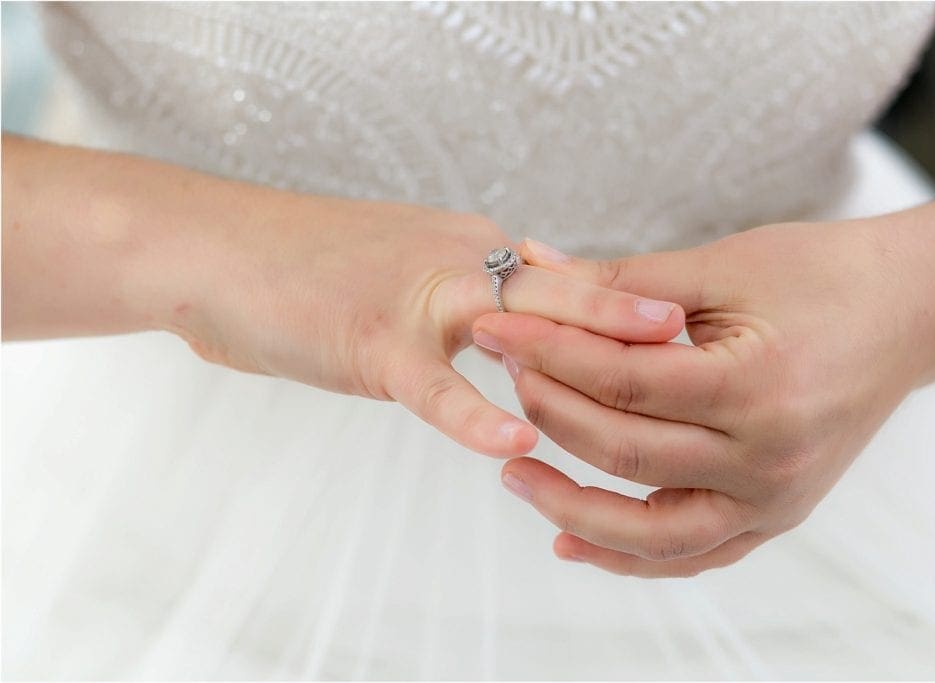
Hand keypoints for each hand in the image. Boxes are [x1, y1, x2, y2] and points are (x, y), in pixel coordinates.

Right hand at [158, 191, 684, 456]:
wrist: (215, 250)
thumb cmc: (313, 270)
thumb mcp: (409, 271)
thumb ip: (473, 298)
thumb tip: (528, 329)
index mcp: (470, 251)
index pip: (564, 279)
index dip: (625, 307)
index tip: (687, 330)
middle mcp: (457, 263)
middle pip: (561, 289)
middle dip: (634, 315)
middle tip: (703, 335)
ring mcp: (415, 299)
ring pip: (513, 321)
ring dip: (583, 349)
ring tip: (650, 369)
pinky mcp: (368, 341)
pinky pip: (431, 382)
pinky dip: (471, 412)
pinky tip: (512, 443)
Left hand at [473, 218, 934, 574]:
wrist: (909, 313)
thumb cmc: (823, 276)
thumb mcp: (723, 267)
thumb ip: (621, 281)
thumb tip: (528, 270)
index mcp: (758, 387)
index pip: (620, 382)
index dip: (545, 351)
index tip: (494, 324)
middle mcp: (769, 460)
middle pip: (624, 453)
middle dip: (547, 409)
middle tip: (502, 370)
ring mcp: (776, 501)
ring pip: (650, 533)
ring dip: (571, 506)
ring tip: (512, 472)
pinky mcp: (775, 517)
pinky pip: (690, 555)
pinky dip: (627, 556)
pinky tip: (569, 540)